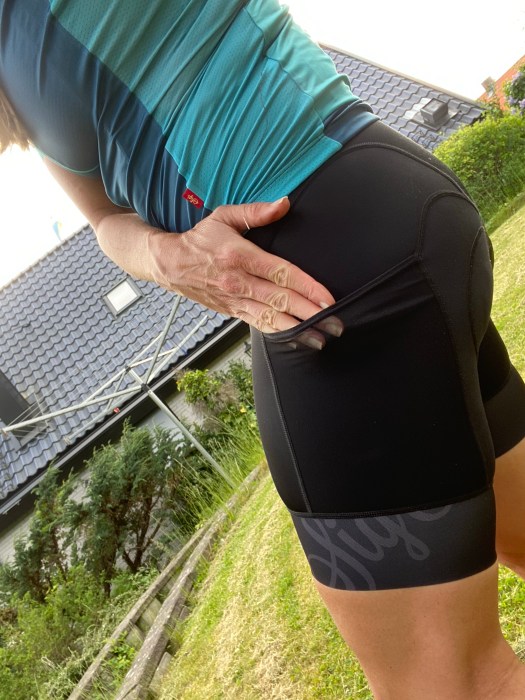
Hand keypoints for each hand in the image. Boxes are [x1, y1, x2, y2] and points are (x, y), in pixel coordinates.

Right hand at [148, 198, 342, 346]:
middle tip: (335, 323)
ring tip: (322, 338)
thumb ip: (255, 211)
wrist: (169, 264)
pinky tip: (297, 340)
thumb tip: (284, 203)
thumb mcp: (224, 216)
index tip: (328, 298)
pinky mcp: (232, 311)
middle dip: (310, 314)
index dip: (307, 287)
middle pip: (280, 300)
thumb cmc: (200, 239)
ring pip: (271, 318)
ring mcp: (235, 300)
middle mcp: (238, 282)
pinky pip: (259, 324)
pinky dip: (279, 333)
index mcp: (240, 256)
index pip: (280, 273)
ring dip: (298, 330)